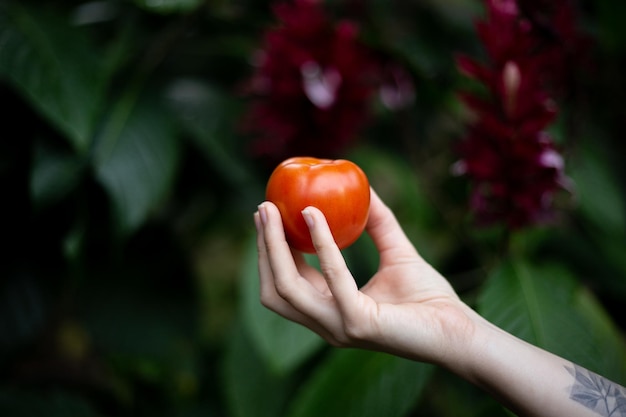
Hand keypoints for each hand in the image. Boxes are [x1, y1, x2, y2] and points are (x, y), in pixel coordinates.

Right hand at [255, 188, 476, 365]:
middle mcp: (327, 323)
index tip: (269, 214)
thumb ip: (378, 223)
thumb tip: (364, 188)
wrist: (459, 331)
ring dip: (275, 247)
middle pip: (275, 288)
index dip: (272, 249)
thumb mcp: (396, 251)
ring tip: (274, 211)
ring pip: (287, 287)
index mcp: (330, 311)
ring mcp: (338, 327)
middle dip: (263, 248)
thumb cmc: (429, 297)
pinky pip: (331, 278)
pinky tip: (316, 217)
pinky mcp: (357, 324)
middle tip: (262, 209)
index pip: (287, 281)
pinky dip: (320, 245)